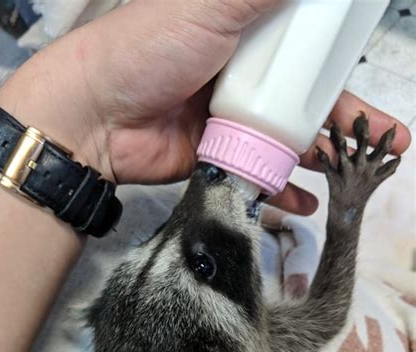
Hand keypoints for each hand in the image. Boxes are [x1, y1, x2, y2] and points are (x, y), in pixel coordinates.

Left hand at [0, 0, 410, 214]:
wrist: (95, 115)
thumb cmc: (148, 48)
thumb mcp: (212, 4)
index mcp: (246, 33)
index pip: (307, 48)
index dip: (340, 63)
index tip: (366, 77)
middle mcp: (243, 75)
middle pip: (307, 97)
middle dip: (350, 119)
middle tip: (386, 141)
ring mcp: (232, 120)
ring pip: (290, 139)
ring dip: (326, 156)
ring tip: (358, 171)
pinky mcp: (219, 158)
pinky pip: (261, 174)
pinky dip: (284, 190)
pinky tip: (307, 202)